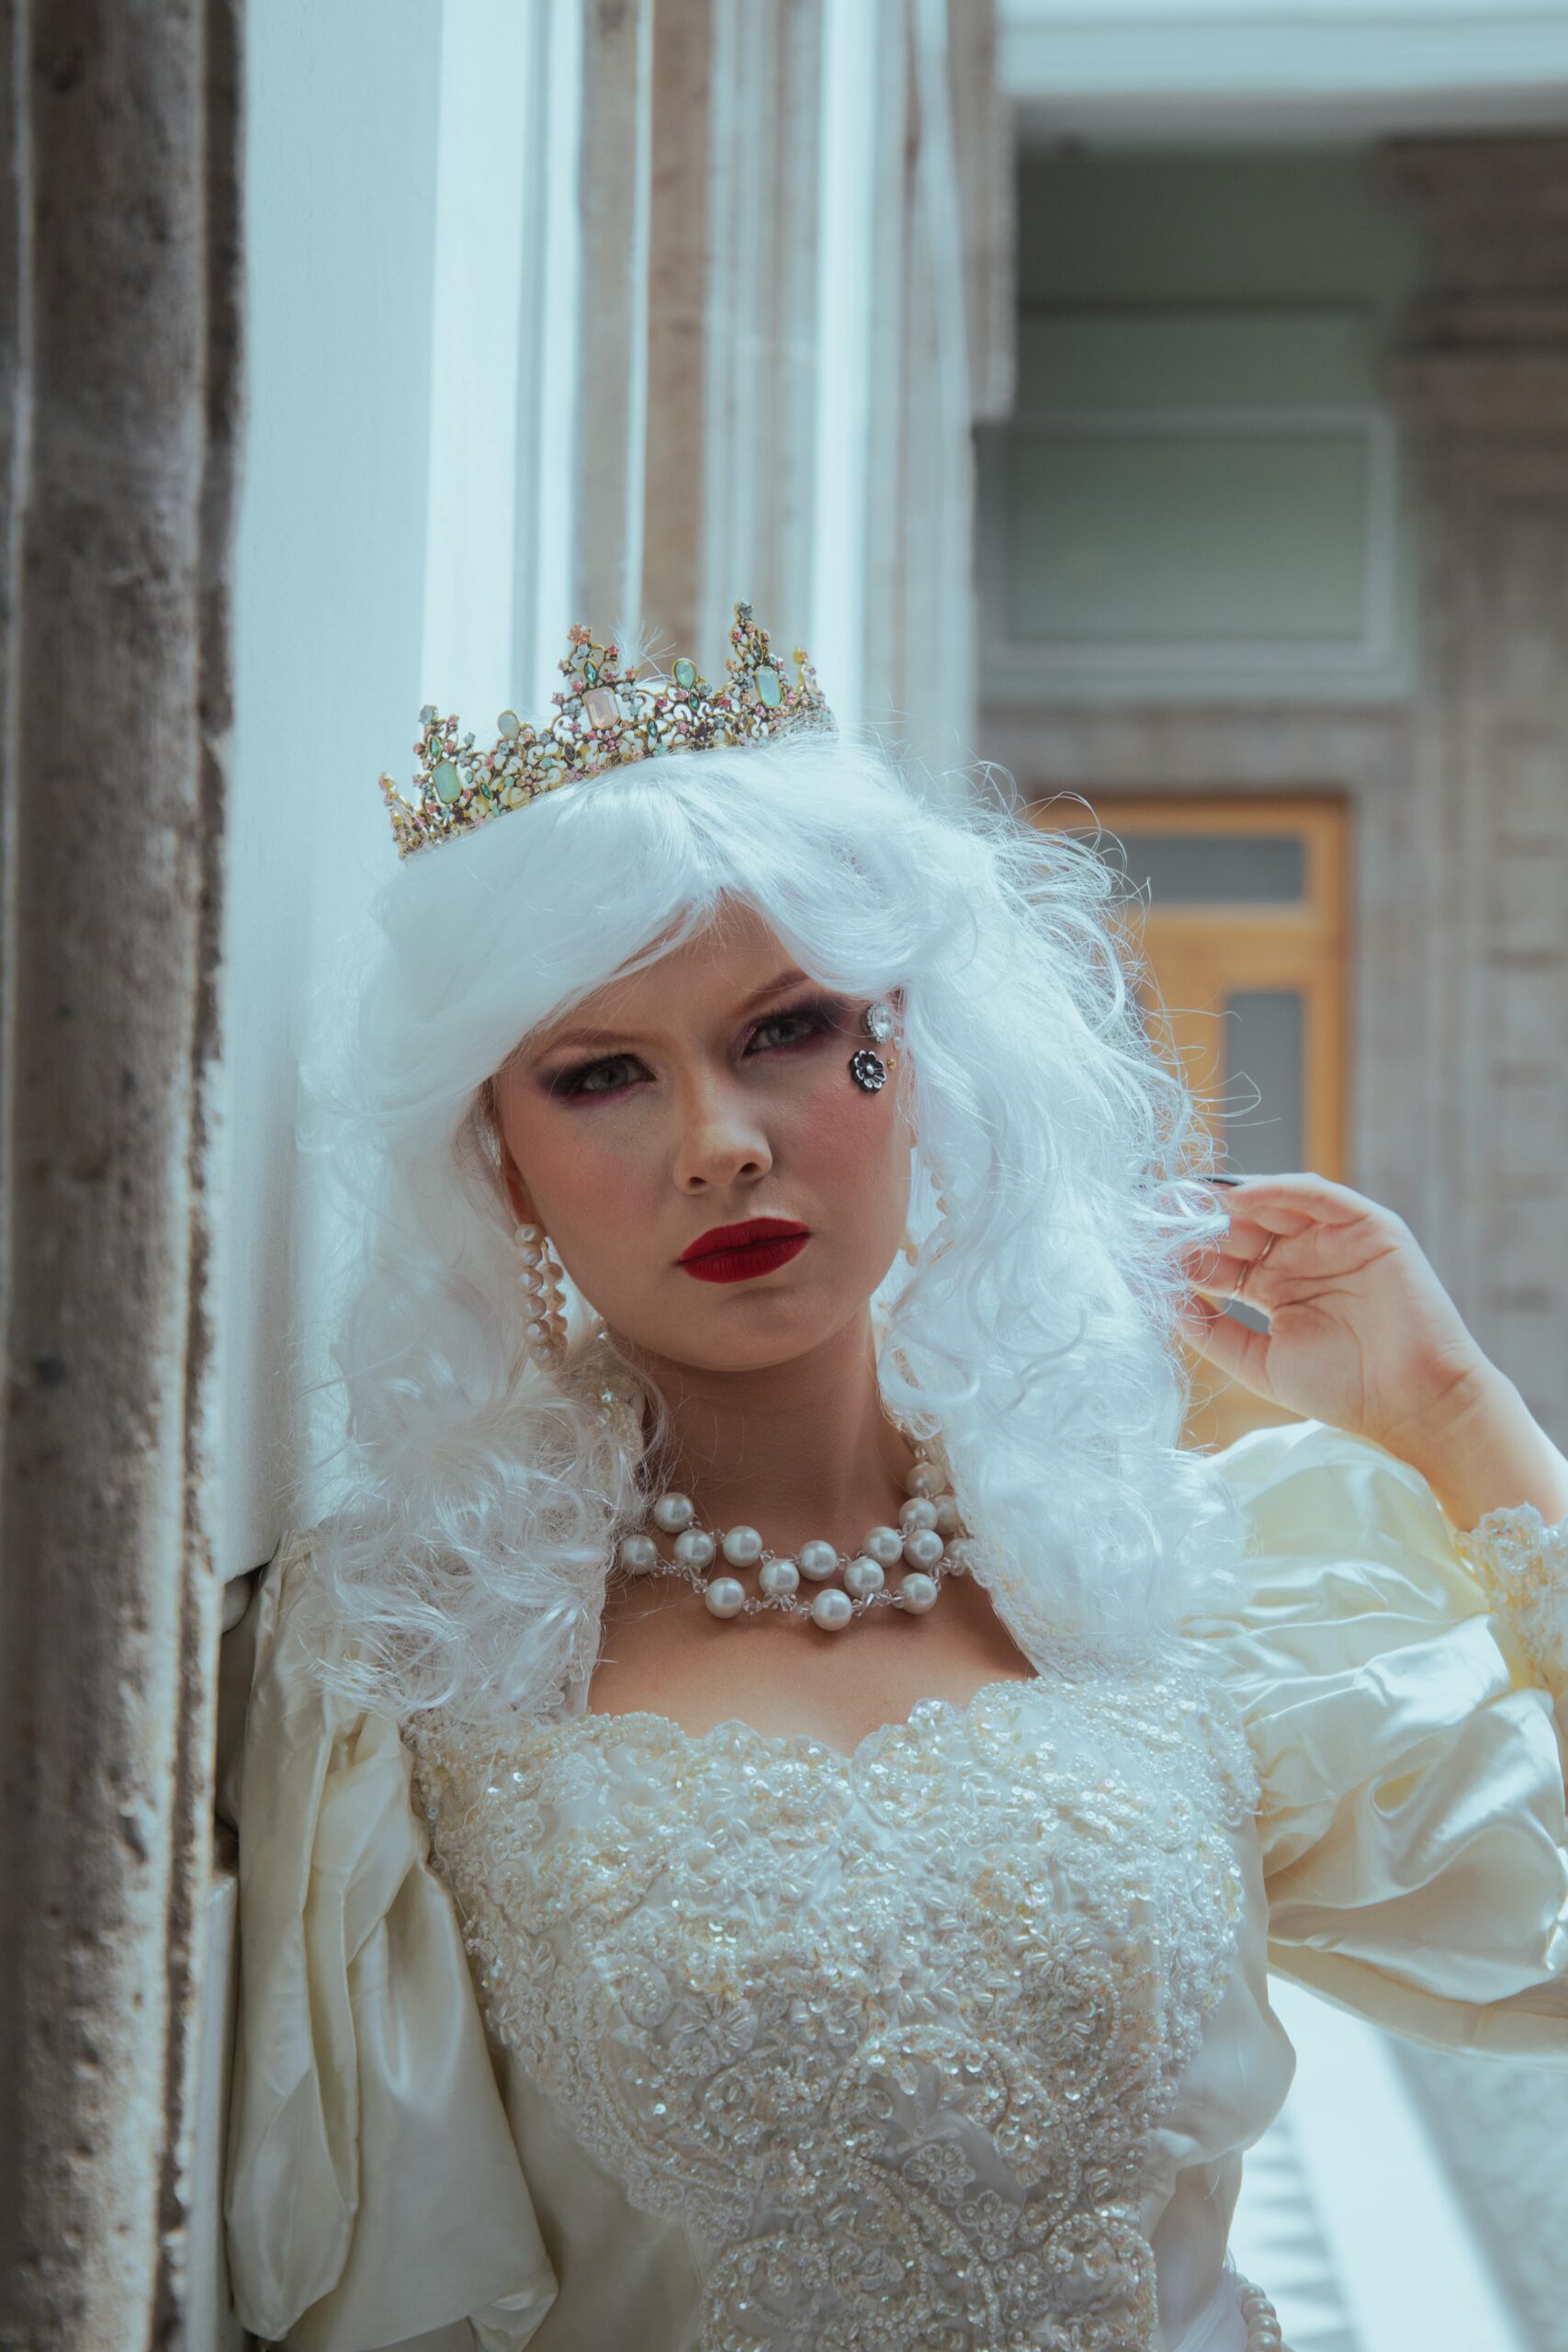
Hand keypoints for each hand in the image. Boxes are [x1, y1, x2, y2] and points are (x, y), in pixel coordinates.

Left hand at [1183, 1172, 1567, 1527]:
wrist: (1413, 1404)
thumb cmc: (1344, 1390)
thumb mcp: (1260, 1363)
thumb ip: (1213, 1333)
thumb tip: (1165, 1301)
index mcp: (1274, 1286)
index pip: (1219, 1256)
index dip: (1180, 1249)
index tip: (1136, 1245)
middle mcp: (1300, 1257)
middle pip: (1237, 1226)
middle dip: (1195, 1218)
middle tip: (1150, 1212)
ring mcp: (1333, 1239)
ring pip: (1271, 1205)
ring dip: (1227, 1199)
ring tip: (1186, 1200)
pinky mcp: (1369, 1227)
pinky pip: (1317, 1196)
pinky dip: (1277, 1190)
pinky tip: (1237, 1197)